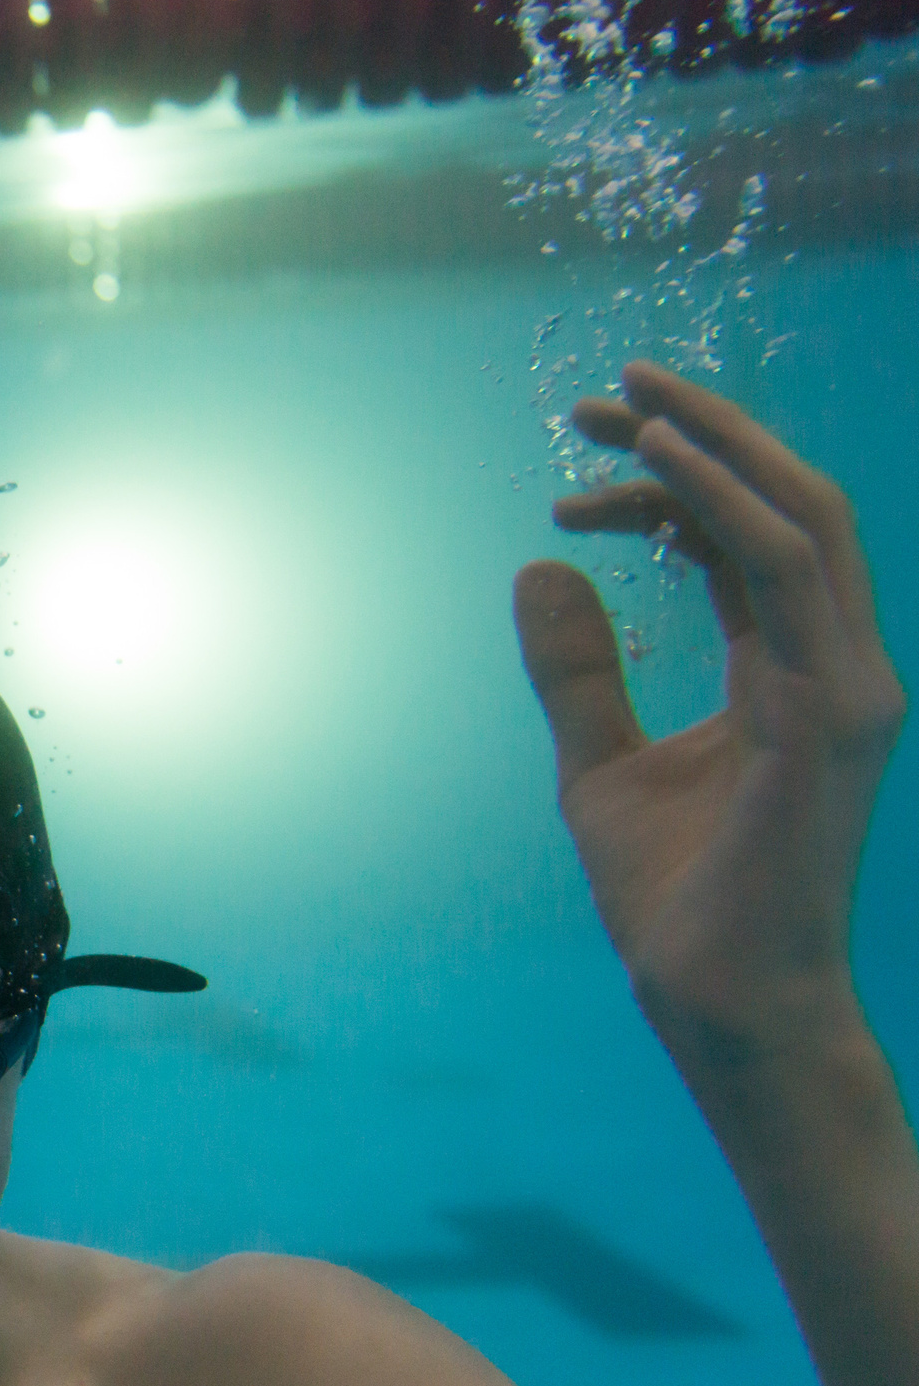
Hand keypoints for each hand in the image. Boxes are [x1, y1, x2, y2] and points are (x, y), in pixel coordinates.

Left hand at [514, 361, 905, 1056]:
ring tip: (630, 406)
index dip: (674, 478)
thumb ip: (579, 671)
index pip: (744, 538)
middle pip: (784, 506)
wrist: (713, 993)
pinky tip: (661, 471)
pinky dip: (727, 508)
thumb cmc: (673, 896)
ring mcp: (846, 684)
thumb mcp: (599, 763)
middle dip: (701, 435)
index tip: (583, 451)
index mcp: (788, 667)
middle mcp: (834, 662)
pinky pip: (788, 576)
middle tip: (606, 392)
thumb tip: (540, 569)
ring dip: (716, 450)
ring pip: (802, 520)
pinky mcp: (833, 712)